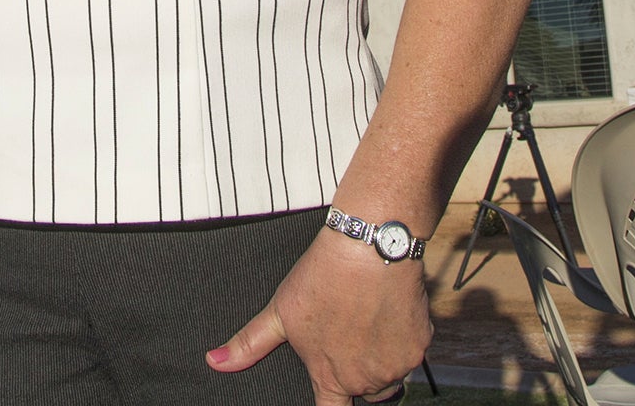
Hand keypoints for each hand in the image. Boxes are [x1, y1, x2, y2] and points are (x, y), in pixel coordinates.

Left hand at [208, 228, 430, 404]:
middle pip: (364, 390)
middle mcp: (366, 380)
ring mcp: (396, 365)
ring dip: (379, 357)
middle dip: (355, 370)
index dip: (330, 402)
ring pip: (389, 373)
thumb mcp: (279, 311)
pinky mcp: (420, 345)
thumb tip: (213, 362)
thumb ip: (249, 344)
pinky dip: (402, 337)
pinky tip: (387, 309)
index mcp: (331, 378)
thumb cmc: (323, 278)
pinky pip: (411, 351)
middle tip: (347, 334)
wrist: (371, 245)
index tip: (330, 391)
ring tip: (365, 320)